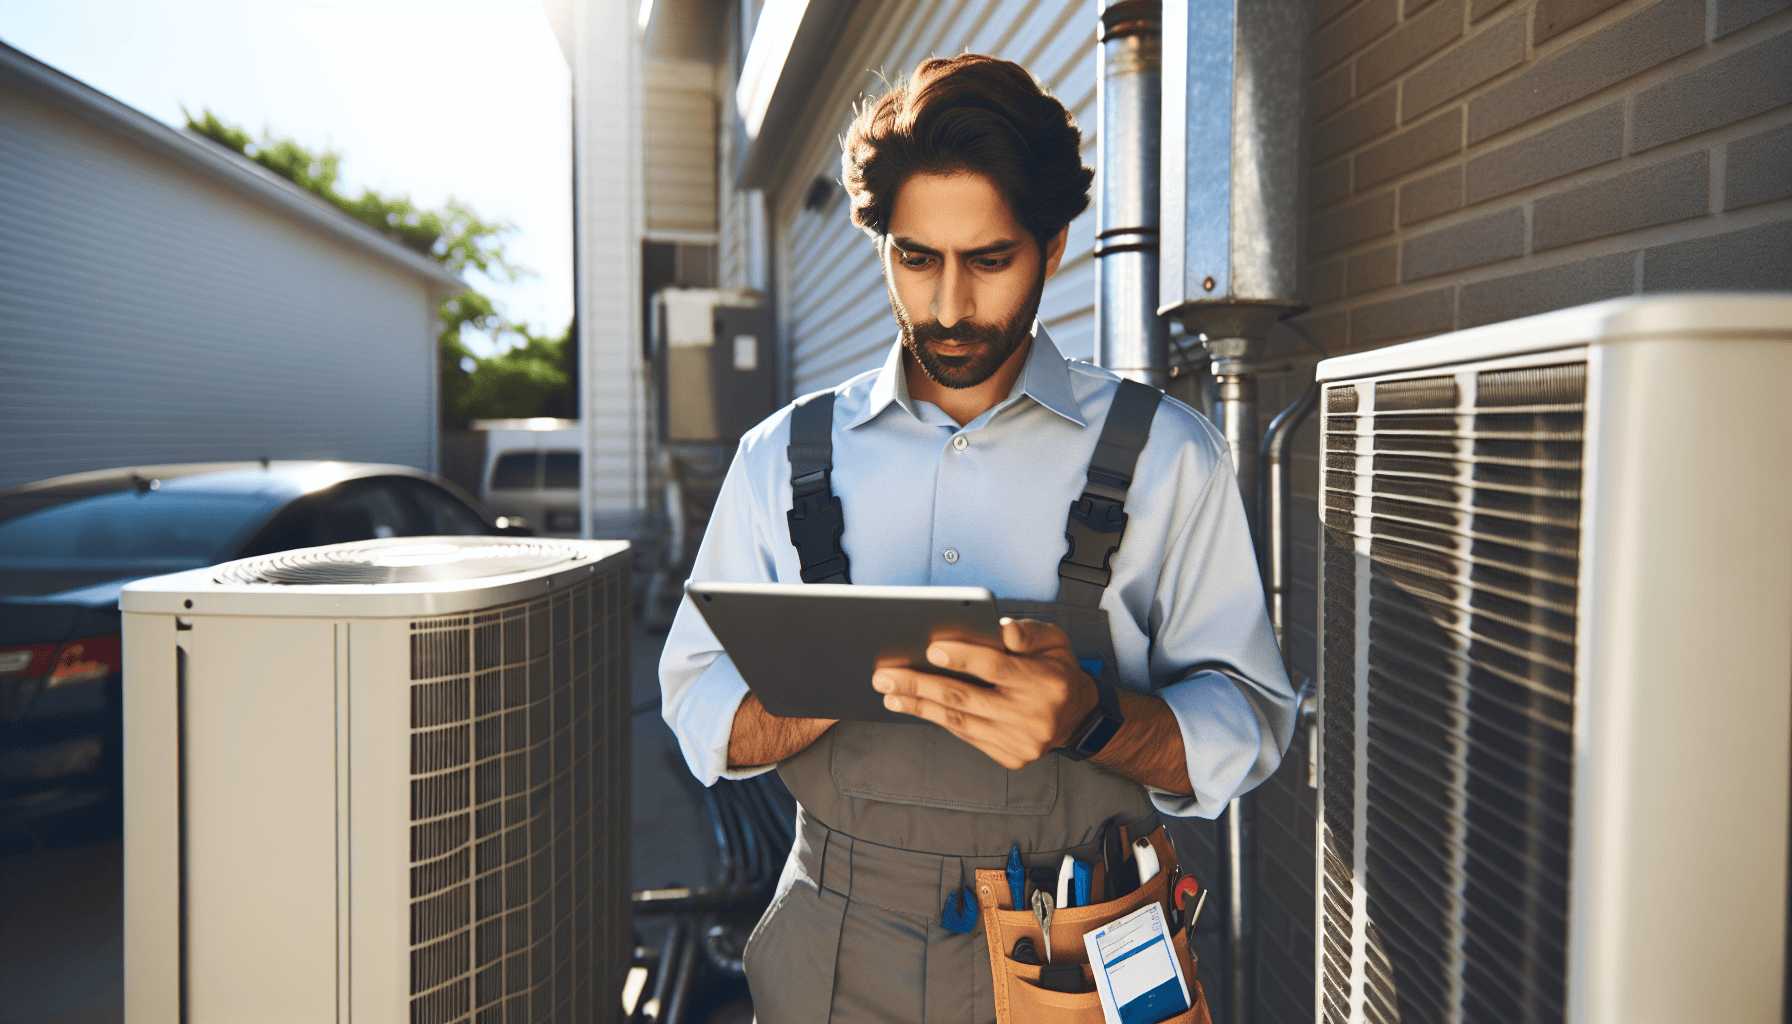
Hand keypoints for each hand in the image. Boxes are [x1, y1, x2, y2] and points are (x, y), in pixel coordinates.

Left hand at [871, 618, 1098, 769]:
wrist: (1076, 717)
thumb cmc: (1056, 669)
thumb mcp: (1054, 641)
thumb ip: (1027, 632)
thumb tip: (999, 627)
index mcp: (1047, 682)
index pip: (998, 668)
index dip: (964, 657)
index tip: (930, 648)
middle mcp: (1035, 717)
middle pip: (967, 699)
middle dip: (921, 685)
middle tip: (884, 674)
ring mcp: (1021, 743)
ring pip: (960, 722)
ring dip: (919, 705)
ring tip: (889, 691)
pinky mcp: (1010, 758)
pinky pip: (966, 736)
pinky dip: (936, 719)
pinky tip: (913, 705)